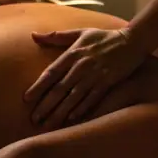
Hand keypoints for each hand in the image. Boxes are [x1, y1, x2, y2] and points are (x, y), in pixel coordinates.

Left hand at [25, 27, 146, 127]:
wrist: (131, 41)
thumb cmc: (103, 37)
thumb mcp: (79, 32)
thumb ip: (55, 36)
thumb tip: (33, 35)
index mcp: (72, 53)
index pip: (51, 73)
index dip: (38, 87)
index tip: (26, 99)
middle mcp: (81, 66)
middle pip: (59, 89)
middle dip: (46, 105)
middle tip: (34, 119)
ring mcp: (94, 75)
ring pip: (73, 97)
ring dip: (60, 112)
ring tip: (48, 124)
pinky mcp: (107, 83)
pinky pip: (91, 99)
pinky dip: (81, 109)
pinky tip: (71, 119)